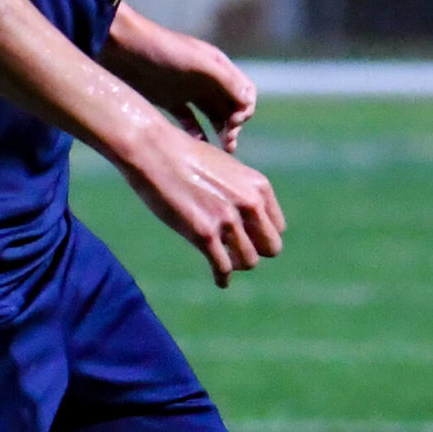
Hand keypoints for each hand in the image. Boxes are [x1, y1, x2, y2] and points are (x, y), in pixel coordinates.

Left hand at [102, 8, 256, 150]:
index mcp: (218, 66)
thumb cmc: (160, 50)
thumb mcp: (196, 61)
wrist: (118, 45)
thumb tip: (248, 103)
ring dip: (220, 131)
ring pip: (212, 115)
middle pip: (231, 107)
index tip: (232, 125)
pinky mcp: (169, 99)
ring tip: (221, 150)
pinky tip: (197, 146)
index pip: (245, 93)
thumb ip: (225, 80)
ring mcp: (187, 89)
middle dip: (234, 126)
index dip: (244, 111)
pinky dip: (196, 133)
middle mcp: (206, 78)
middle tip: (228, 145)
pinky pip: (189, 120)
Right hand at [121, 119, 284, 286]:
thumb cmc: (184, 157)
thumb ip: (242, 192)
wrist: (154, 151)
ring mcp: (227, 219)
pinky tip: (220, 281)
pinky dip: (222, 278)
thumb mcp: (226, 168)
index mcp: (259, 186)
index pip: (278, 228)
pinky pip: (222, 267)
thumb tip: (246, 217)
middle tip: (236, 252)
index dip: (261, 236)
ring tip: (224, 261)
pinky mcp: (204, 234)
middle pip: (271, 248)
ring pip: (249, 261)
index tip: (246, 238)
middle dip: (255, 252)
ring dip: (236, 264)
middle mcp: (249, 203)